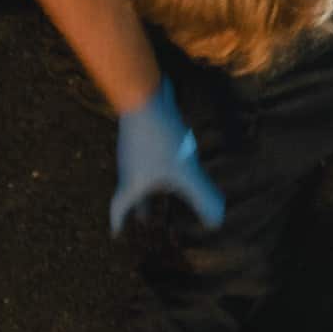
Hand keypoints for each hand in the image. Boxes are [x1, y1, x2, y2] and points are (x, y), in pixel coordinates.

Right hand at [109, 94, 227, 241]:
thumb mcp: (186, 172)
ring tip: (163, 191)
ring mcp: (132, 148)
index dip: (118, 223)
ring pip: (139, 174)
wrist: (144, 96)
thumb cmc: (160, 138)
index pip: (120, 208)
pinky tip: (171, 158)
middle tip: (145, 220)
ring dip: (148, 187)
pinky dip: (155, 166)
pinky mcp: (141, 132)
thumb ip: (201, 197)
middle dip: (140, 207)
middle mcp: (128, 167)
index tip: (116, 235)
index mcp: (132, 183)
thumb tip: (216, 223)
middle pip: (130, 193)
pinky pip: (146, 155)